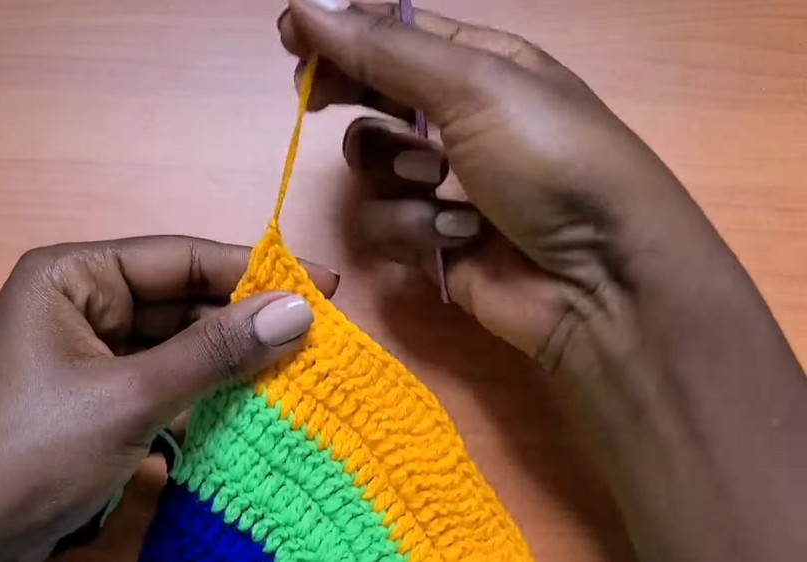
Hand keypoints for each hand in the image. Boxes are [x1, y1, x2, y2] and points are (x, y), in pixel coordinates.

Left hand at [0, 236, 337, 561]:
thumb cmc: (25, 454)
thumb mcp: (128, 398)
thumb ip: (214, 352)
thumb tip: (299, 310)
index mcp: (72, 277)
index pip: (179, 258)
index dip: (253, 270)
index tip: (324, 285)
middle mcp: (79, 306)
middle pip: (180, 302)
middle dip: (243, 323)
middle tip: (320, 340)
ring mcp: (84, 358)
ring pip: (175, 348)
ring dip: (227, 365)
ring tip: (297, 376)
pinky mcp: (92, 405)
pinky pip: (160, 386)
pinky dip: (200, 398)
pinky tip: (247, 411)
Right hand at [280, 2, 805, 560]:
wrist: (603, 281)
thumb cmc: (550, 160)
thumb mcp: (474, 86)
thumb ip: (383, 49)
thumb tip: (301, 6)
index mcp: (480, 63)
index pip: (394, 32)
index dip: (340, 30)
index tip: (289, 37)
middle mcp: (459, 118)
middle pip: (372, 93)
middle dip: (349, 97)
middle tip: (318, 99)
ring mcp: (445, 184)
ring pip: (370, 166)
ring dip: (399, 176)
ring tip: (445, 186)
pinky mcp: (434, 243)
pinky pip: (385, 225)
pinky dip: (418, 231)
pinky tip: (463, 237)